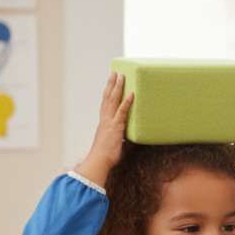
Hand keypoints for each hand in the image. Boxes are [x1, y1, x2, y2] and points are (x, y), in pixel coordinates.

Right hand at [74, 72, 132, 187]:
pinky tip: (131, 93)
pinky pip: (122, 112)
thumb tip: (133, 141)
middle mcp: (105, 119)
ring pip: (112, 100)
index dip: (107, 93)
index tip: (110, 84)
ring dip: (117, 87)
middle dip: (111, 84)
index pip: (105, 105)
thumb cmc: (107, 156)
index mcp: (104, 123)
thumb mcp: (118, 146)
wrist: (100, 161)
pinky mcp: (116, 127)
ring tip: (121, 76)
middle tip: (114, 73)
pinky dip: (126, 102)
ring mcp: (109, 122)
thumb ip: (125, 141)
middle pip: (107, 97)